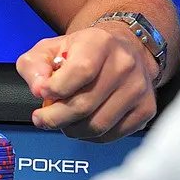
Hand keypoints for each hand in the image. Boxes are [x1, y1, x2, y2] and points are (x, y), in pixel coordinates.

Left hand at [17, 21, 157, 141]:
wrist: (122, 50)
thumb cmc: (82, 52)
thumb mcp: (50, 49)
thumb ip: (34, 66)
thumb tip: (38, 89)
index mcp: (99, 43)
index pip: (80, 71)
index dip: (56, 89)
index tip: (42, 94)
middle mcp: (124, 64)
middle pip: (85, 104)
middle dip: (55, 118)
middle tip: (42, 119)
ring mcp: (138, 89)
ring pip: (97, 125)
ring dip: (72, 129)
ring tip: (62, 120)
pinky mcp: (146, 109)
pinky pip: (112, 135)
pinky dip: (90, 136)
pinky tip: (82, 124)